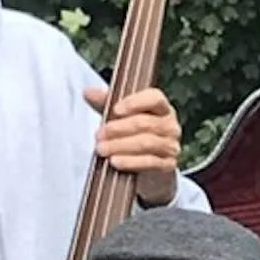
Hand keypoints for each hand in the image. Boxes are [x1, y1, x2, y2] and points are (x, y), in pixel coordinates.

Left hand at [85, 84, 181, 207]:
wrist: (145, 166)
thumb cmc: (133, 134)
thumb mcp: (119, 116)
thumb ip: (105, 103)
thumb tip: (88, 92)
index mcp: (161, 107)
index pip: (154, 99)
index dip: (135, 103)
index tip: (115, 110)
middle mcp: (170, 125)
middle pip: (145, 123)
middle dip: (119, 129)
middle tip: (99, 135)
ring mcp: (171, 146)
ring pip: (146, 143)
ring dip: (121, 146)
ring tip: (102, 149)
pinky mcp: (168, 165)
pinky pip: (150, 162)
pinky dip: (131, 162)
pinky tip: (115, 161)